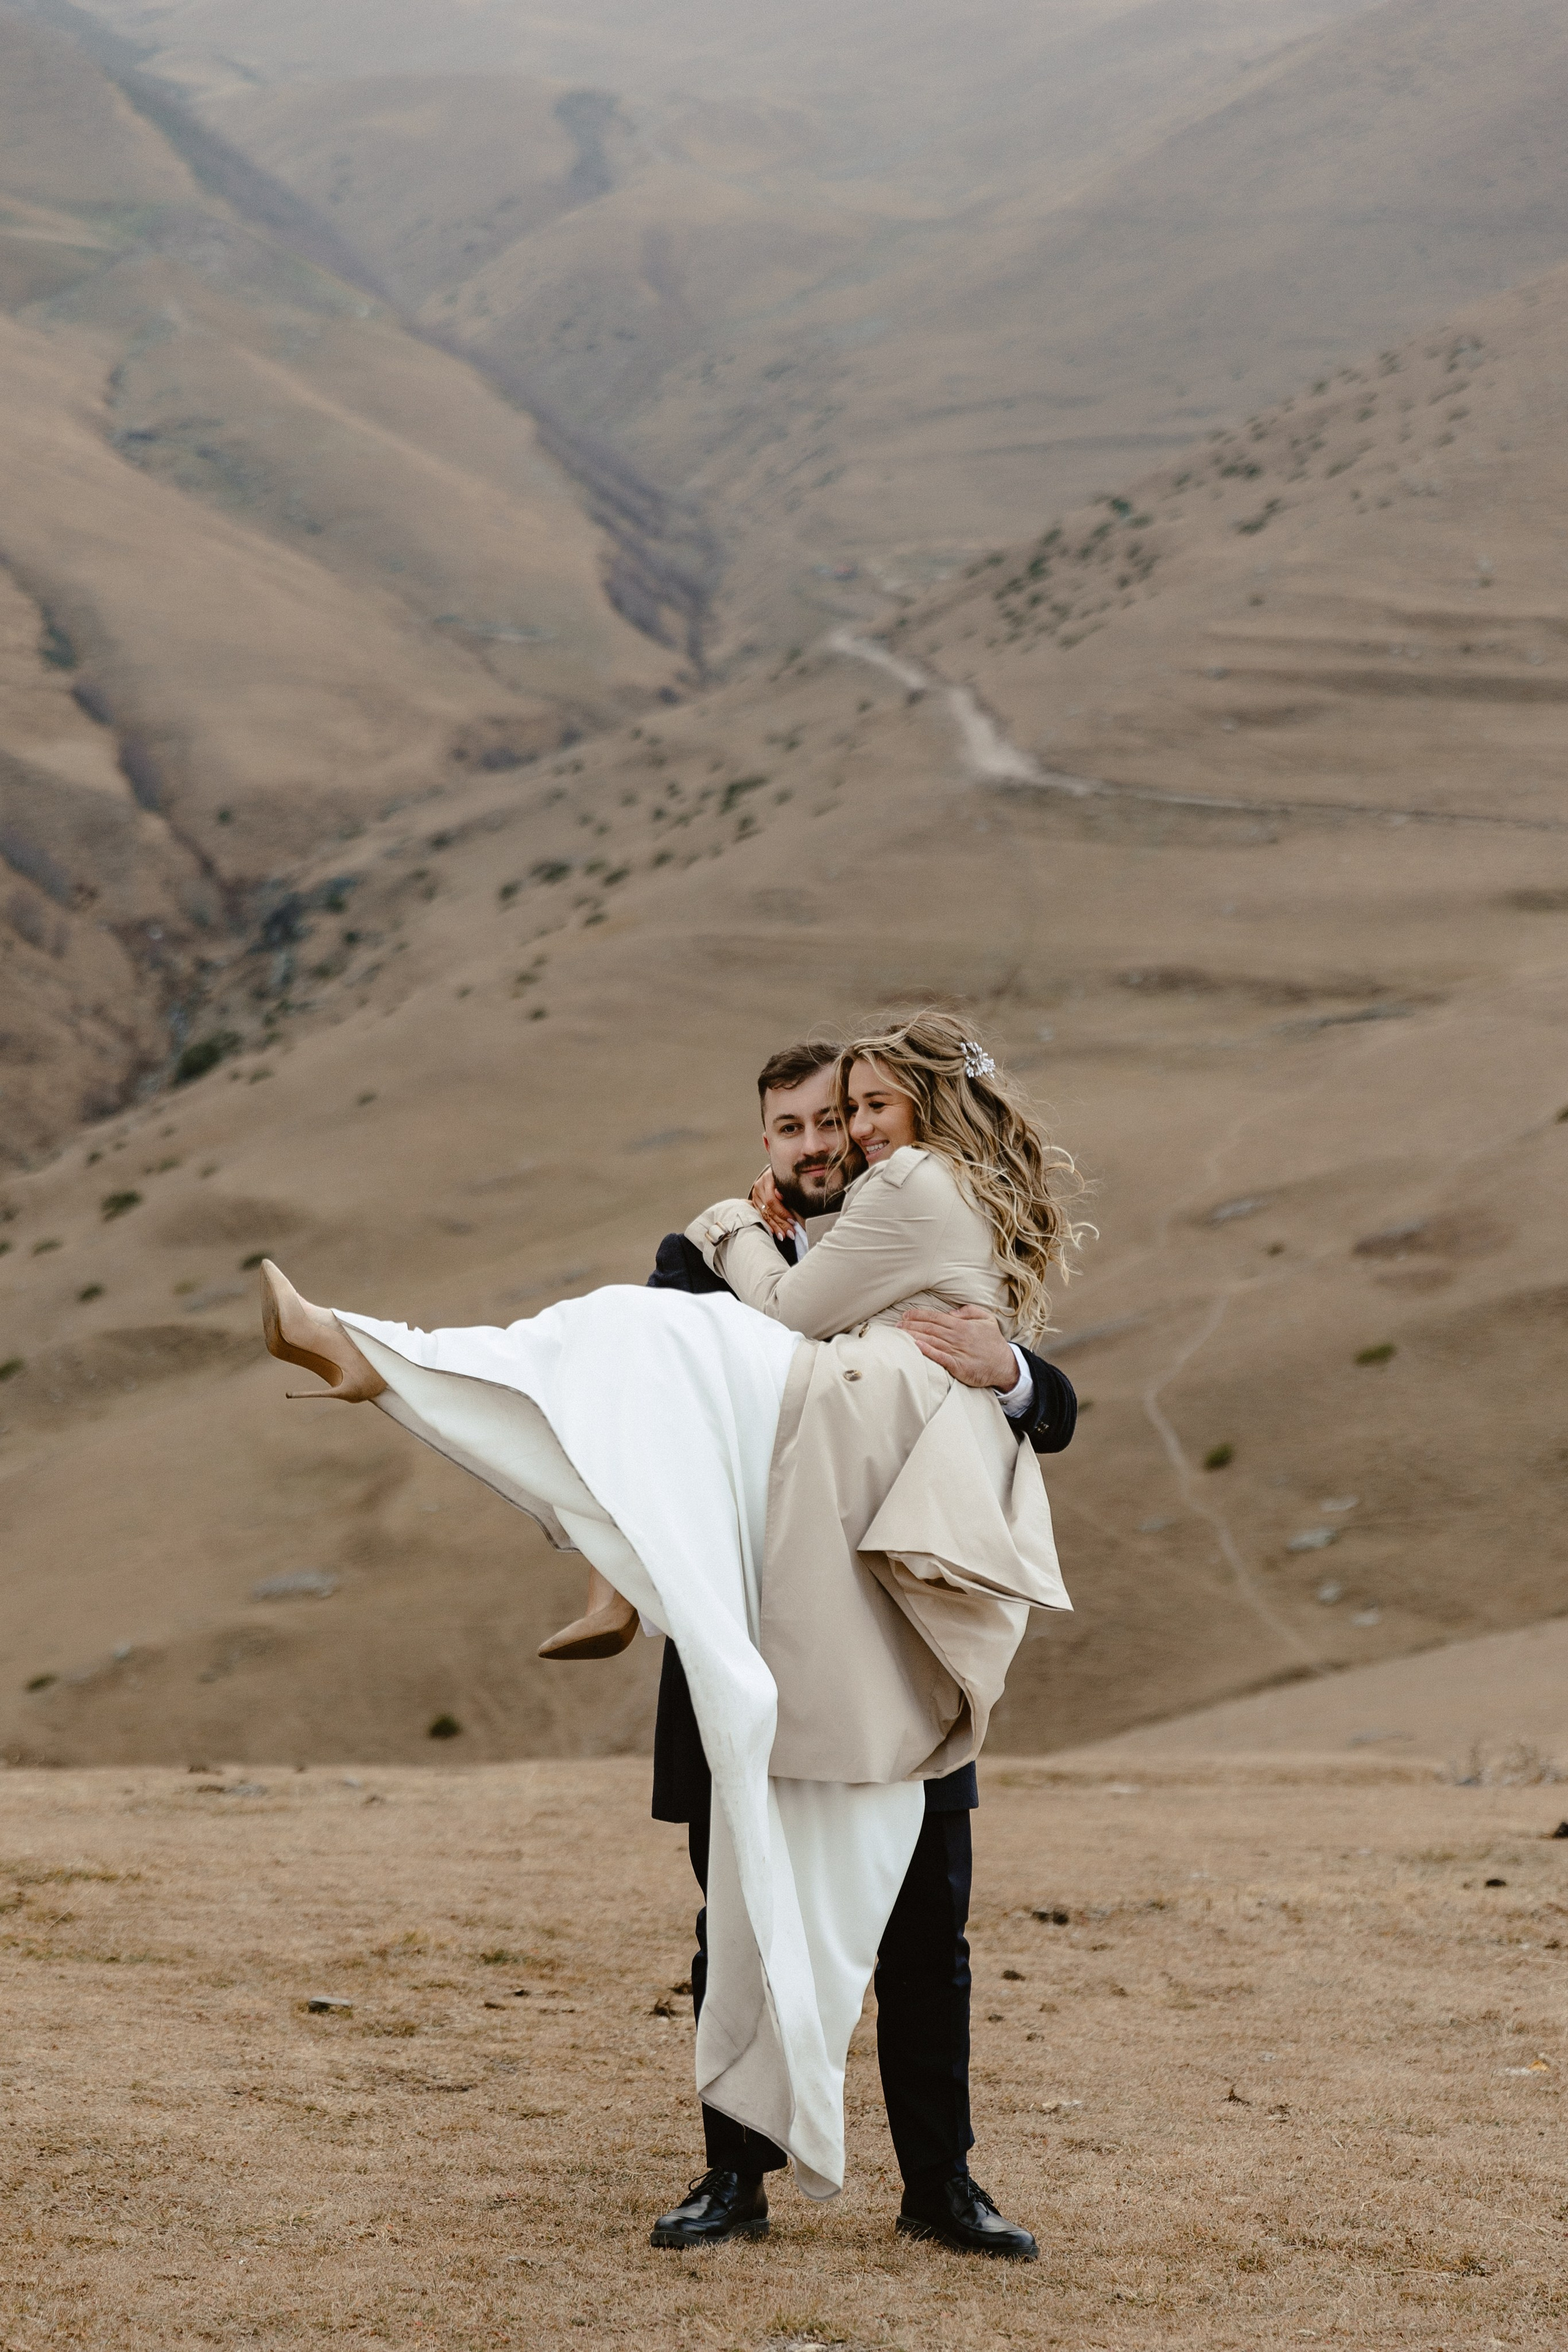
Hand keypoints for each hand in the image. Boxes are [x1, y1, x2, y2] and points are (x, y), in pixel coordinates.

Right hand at [748, 1166, 796, 1239]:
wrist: (778, 1171)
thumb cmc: (788, 1175)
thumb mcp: (789, 1178)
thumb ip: (785, 1187)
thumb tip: (780, 1196)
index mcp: (768, 1178)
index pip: (772, 1200)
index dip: (782, 1212)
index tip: (793, 1221)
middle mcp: (759, 1186)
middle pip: (768, 1209)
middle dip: (781, 1223)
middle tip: (791, 1233)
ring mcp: (755, 1194)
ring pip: (764, 1214)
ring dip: (775, 1226)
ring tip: (784, 1236)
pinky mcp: (755, 1200)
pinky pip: (761, 1215)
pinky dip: (768, 1224)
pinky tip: (774, 1232)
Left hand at [899, 1303, 1019, 1391]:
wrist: (1005, 1365)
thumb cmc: (993, 1342)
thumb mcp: (987, 1319)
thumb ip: (969, 1311)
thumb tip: (950, 1312)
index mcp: (962, 1325)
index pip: (935, 1317)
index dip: (918, 1315)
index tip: (905, 1315)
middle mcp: (957, 1337)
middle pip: (929, 1328)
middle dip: (911, 1325)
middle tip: (896, 1325)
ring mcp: (957, 1352)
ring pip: (931, 1341)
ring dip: (914, 1336)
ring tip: (900, 1334)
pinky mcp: (958, 1366)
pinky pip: (939, 1357)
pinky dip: (927, 1351)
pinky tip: (916, 1347)